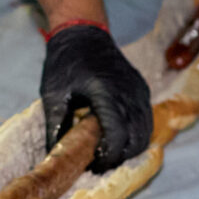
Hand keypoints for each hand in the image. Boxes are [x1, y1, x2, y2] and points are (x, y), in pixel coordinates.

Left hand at [40, 23, 152, 169]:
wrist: (83, 33)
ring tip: (107, 154)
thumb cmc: (65, 62)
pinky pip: (146, 120)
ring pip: (145, 132)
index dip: (108, 157)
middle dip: (120, 157)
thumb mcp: (53, 94)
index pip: (118, 136)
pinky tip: (117, 139)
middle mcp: (129, 92)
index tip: (92, 165)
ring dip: (130, 148)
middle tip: (98, 165)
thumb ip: (55, 126)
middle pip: (136, 139)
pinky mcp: (142, 90)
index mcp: (106, 93)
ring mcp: (139, 91)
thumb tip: (52, 157)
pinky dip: (136, 135)